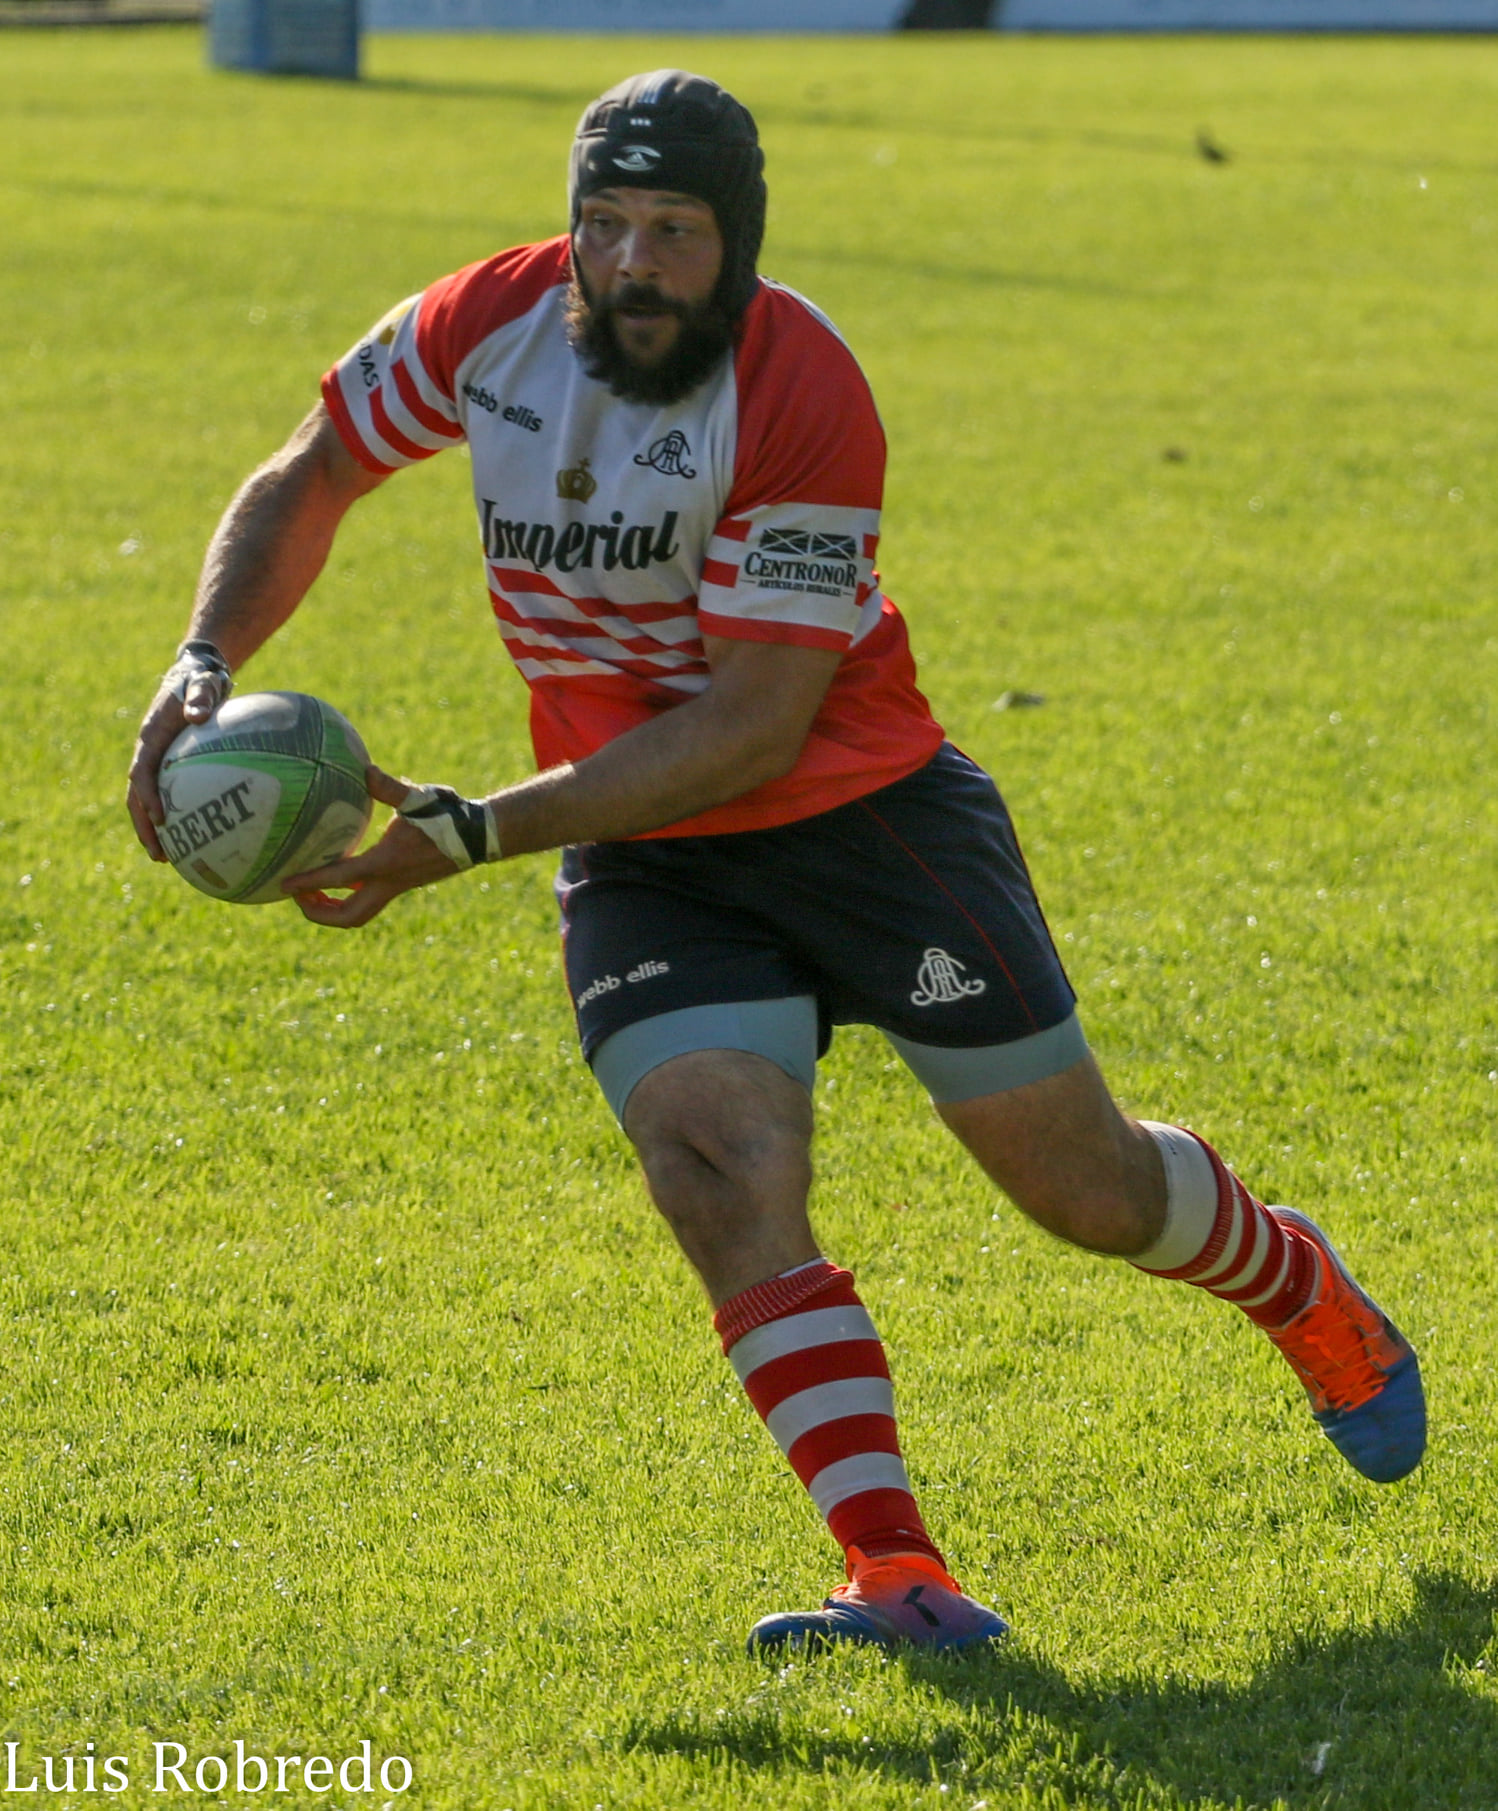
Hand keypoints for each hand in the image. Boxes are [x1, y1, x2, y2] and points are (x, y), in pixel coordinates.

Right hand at [127, 650, 230, 860]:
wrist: (195, 674)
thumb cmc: (202, 679)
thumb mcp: (204, 683)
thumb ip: (201, 697)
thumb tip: (197, 715)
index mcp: (152, 735)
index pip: (143, 772)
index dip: (148, 796)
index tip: (162, 819)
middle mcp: (147, 751)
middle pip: (136, 796)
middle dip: (144, 827)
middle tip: (159, 855)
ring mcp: (155, 760)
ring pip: (145, 801)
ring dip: (152, 830)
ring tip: (166, 859)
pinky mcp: (168, 765)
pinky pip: (165, 795)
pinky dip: (171, 818)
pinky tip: (189, 840)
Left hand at [284, 765, 461, 927]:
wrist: (479, 837)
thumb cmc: (449, 815)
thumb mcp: (418, 798)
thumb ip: (389, 786)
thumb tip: (364, 769)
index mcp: (387, 863)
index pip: (340, 878)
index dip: (309, 883)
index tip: (283, 885)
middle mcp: (390, 882)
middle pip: (350, 916)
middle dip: (319, 912)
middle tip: (297, 896)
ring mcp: (397, 886)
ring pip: (359, 913)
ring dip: (333, 908)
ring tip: (313, 891)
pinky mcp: (402, 884)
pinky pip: (369, 897)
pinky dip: (349, 893)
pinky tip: (341, 873)